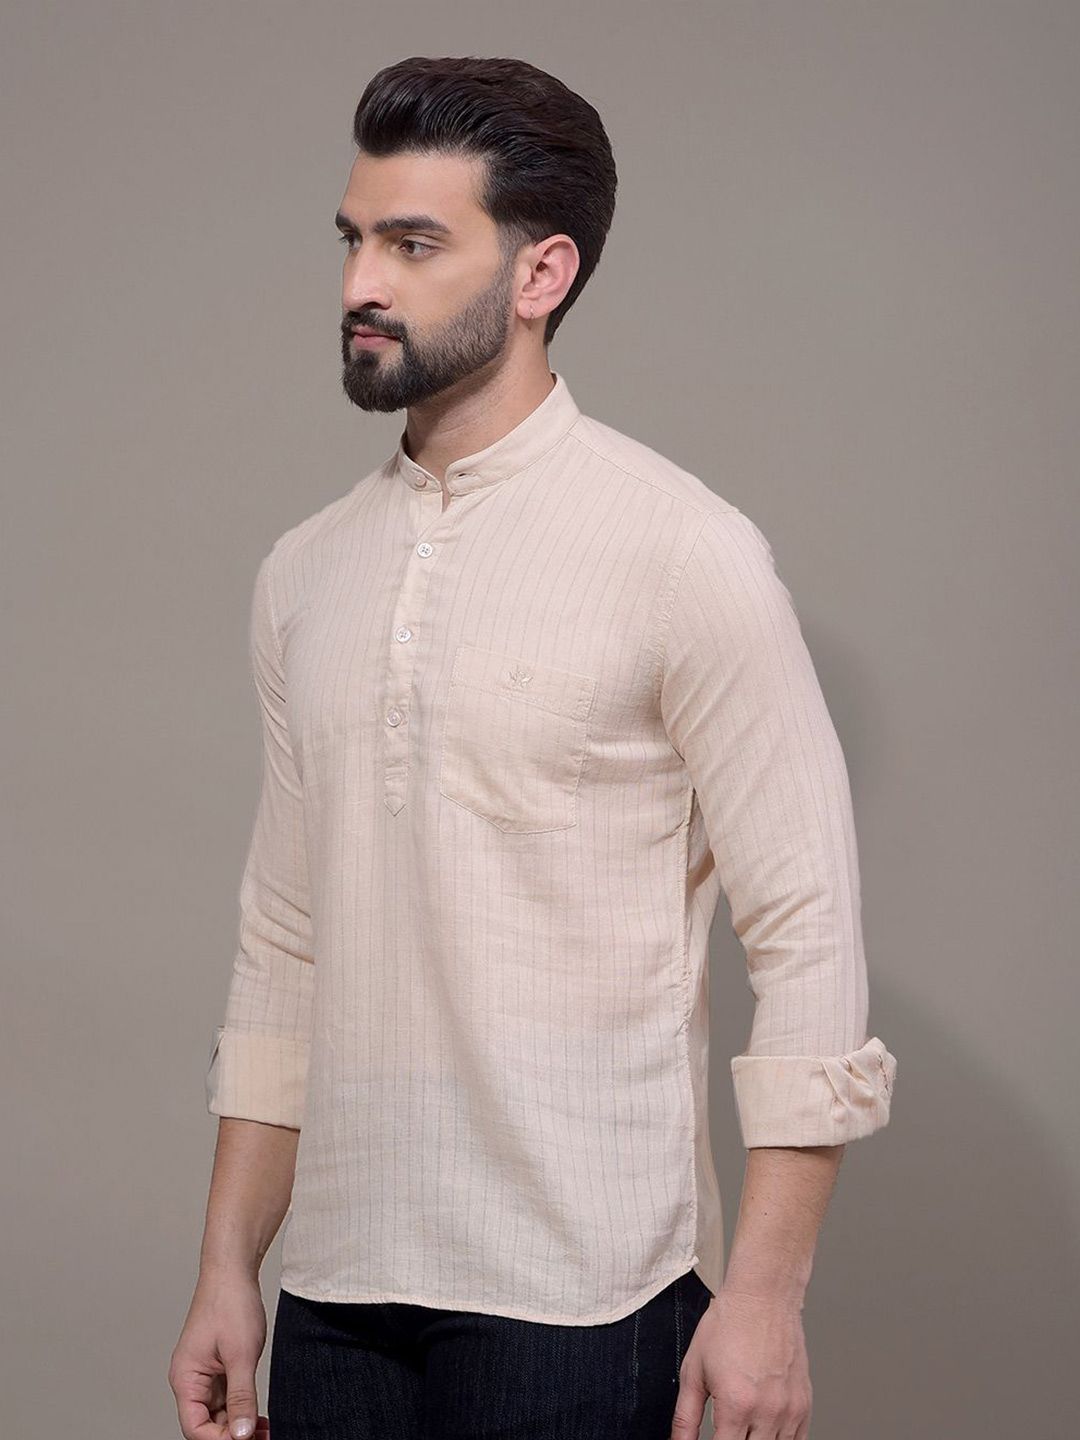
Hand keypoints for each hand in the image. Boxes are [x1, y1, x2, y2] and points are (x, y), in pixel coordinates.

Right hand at [168, 1265, 270, 1438]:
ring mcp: (204, 1373)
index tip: (248, 1439)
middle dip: (234, 1435)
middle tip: (264, 1437)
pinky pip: (226, 1397)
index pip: (195, 1428)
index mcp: (185, 1379)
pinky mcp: (217, 1366)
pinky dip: (241, 1408)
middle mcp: (190, 1379)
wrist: (233, 1270)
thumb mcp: (241, 1355)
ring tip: (265, 1430)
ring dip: (239, 1424)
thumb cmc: (230, 1303)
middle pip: (206, 1424)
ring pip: (218, 1413)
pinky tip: (260, 1416)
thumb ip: (241, 1397)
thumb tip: (242, 1434)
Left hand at [670, 1285, 812, 1438]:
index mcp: (736, 1404)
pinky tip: (763, 1432)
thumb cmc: (728, 1325)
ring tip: (742, 1430)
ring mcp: (789, 1410)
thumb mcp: (694, 1370)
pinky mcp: (804, 1404)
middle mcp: (767, 1411)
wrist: (763, 1297)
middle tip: (725, 1431)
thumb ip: (685, 1417)